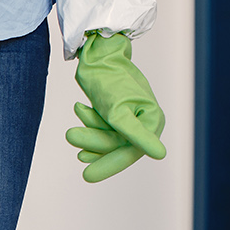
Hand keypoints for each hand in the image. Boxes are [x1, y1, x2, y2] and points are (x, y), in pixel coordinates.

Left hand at [67, 32, 165, 181]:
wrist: (98, 53)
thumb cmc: (110, 79)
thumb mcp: (118, 112)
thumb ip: (135, 136)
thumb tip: (160, 155)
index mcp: (152, 120)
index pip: (131, 152)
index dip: (109, 164)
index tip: (86, 176)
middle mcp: (145, 120)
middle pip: (116, 145)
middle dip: (92, 140)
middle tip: (70, 135)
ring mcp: (131, 117)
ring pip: (107, 137)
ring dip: (88, 130)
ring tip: (73, 120)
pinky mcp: (118, 112)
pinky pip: (102, 127)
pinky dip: (89, 120)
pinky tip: (80, 108)